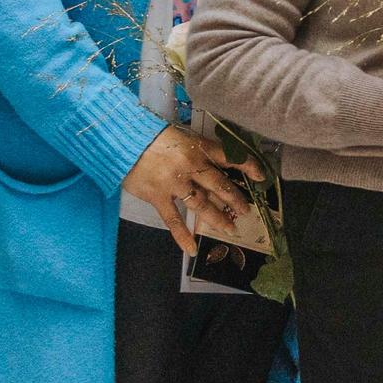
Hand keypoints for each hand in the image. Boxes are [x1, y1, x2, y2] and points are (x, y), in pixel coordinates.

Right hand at [128, 124, 261, 255]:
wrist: (120, 138)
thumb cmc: (149, 134)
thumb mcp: (179, 135)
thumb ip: (196, 150)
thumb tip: (215, 166)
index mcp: (197, 147)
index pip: (228, 157)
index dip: (247, 166)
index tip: (261, 175)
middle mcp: (190, 165)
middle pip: (219, 184)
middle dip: (235, 198)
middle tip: (246, 210)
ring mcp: (174, 182)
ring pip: (202, 203)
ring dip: (217, 217)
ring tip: (230, 228)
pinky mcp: (157, 196)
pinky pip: (173, 219)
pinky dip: (182, 235)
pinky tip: (192, 249)